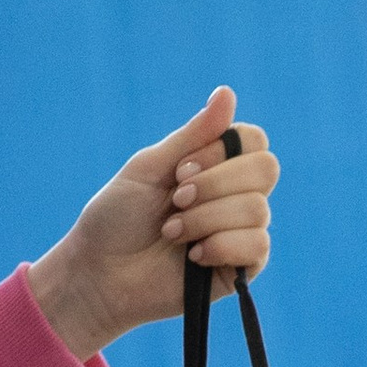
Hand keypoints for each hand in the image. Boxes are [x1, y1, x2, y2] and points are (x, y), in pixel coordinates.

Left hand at [25, 89, 278, 363]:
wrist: (101, 274)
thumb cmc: (117, 218)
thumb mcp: (151, 166)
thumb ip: (193, 135)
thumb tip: (227, 92)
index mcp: (214, 166)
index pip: (254, 141)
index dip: (222, 152)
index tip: (180, 169)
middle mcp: (233, 197)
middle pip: (265, 170)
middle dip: (215, 184)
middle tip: (175, 200)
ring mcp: (239, 233)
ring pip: (257, 210)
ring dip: (206, 219)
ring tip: (171, 233)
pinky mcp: (240, 271)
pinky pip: (258, 247)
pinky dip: (221, 246)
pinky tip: (193, 257)